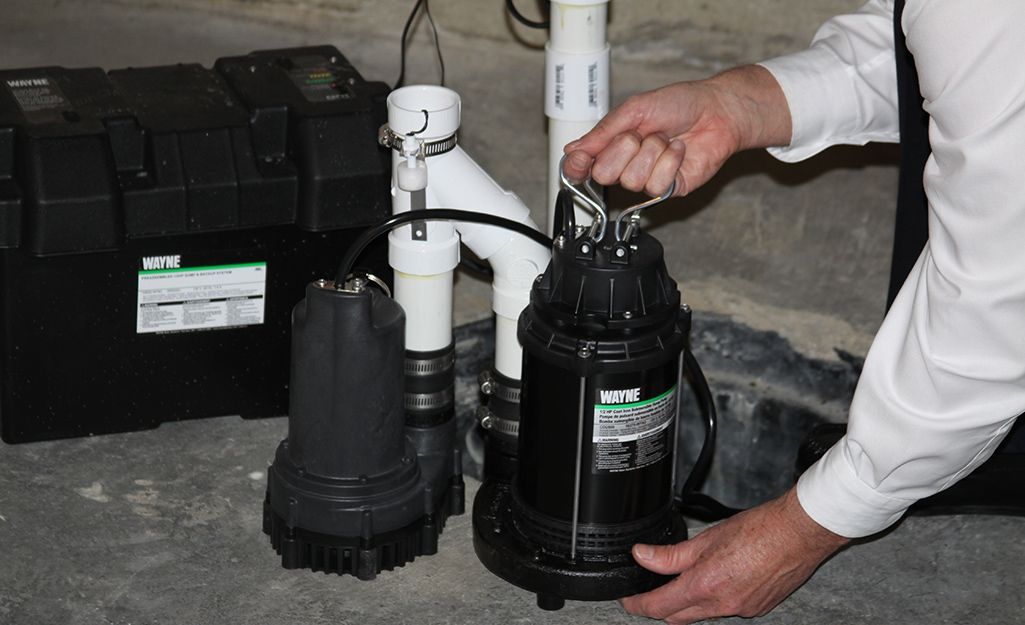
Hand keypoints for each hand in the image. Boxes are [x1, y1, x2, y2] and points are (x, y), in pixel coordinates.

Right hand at [562, 65, 791, 197]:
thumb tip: (573, 149)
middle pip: (603, 174)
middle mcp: (627, 164)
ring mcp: (646, 178)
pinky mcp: (668, 189)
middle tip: (641, 134)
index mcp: (613, 144)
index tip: (578, 162)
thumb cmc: (679, 104)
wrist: (716, 111)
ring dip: (651, 152)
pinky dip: (669, 163)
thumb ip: (603, 131)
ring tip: (665, 139)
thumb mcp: (635, 109)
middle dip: (623, 149)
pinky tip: (678, 152)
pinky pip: (656, 186)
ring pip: (631, 180)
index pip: (583, 165)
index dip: (576, 167)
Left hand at [621, 487, 847, 623]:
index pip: (660, 606)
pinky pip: (726, 610)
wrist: (799, 534)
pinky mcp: (757, 609)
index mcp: (706, 585)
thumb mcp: (706, 538)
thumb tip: (642, 556)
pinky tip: (720, 579)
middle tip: (650, 592)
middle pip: (678, 617)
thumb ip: (671, 554)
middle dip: (660, 607)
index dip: (638, 605)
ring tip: (687, 578)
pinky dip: (715, 600)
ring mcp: (742, 610)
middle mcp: (723, 604)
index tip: (629, 600)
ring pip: (703, 614)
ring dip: (689, 602)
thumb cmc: (759, 530)